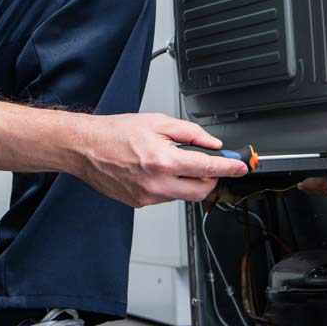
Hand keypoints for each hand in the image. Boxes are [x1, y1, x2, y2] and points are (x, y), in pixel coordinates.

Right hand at [71, 113, 248, 207]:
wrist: (85, 148)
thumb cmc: (115, 132)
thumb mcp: (157, 122)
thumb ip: (190, 133)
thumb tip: (212, 144)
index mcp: (165, 161)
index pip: (209, 169)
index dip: (230, 168)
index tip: (240, 167)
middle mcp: (158, 184)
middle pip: (202, 190)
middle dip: (210, 178)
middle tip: (207, 163)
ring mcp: (148, 197)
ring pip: (184, 195)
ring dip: (187, 181)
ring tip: (169, 161)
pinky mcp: (140, 203)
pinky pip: (166, 197)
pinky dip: (169, 185)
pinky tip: (154, 170)